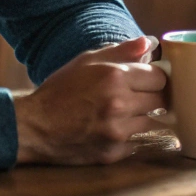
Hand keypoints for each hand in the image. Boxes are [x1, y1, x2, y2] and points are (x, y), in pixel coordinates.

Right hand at [12, 36, 168, 164]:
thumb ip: (121, 51)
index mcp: (115, 76)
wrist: (33, 126)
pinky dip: (130, 136)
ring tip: (123, 113)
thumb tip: (148, 42)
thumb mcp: (86, 61)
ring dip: (142, 117)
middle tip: (139, 96)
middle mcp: (119, 104)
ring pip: (152, 123)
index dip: (154, 78)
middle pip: (162, 101)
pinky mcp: (113, 153)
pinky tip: (113, 129)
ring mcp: (117, 132)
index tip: (146, 80)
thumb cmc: (60, 90)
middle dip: (153, 97)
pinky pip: (137, 142)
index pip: (160, 78)